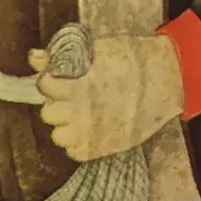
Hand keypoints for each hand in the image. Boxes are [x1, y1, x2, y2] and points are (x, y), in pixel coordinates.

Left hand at [28, 36, 185, 160]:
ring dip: (66, 124)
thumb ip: (62, 55)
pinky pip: (73, 151)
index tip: (60, 77)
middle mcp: (77, 111)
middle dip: (57, 103)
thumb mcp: (96, 48)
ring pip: (58, 135)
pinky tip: (91, 127)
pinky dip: (78, 141)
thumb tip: (34, 57)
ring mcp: (88, 132)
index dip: (51, 79)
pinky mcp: (99, 148)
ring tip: (82, 114)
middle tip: (74, 96)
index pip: (44, 85)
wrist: (166, 80)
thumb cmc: (134, 59)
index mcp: (75, 84)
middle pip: (48, 113)